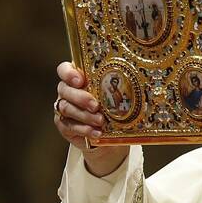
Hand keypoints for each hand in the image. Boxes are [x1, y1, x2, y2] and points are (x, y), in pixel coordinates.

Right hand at [54, 62, 128, 176]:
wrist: (108, 133)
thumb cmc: (112, 106)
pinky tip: (97, 132)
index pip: (64, 69)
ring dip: (84, 115)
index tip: (80, 80)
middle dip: (80, 97)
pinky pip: (69, 126)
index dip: (68, 74)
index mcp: (77, 77)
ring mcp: (63, 107)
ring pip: (66, 108)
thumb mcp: (115, 94)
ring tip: (100, 120)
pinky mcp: (64, 125)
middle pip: (64, 89)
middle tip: (96, 105)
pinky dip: (84, 129)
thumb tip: (138, 82)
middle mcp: (67, 91)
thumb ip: (116, 86)